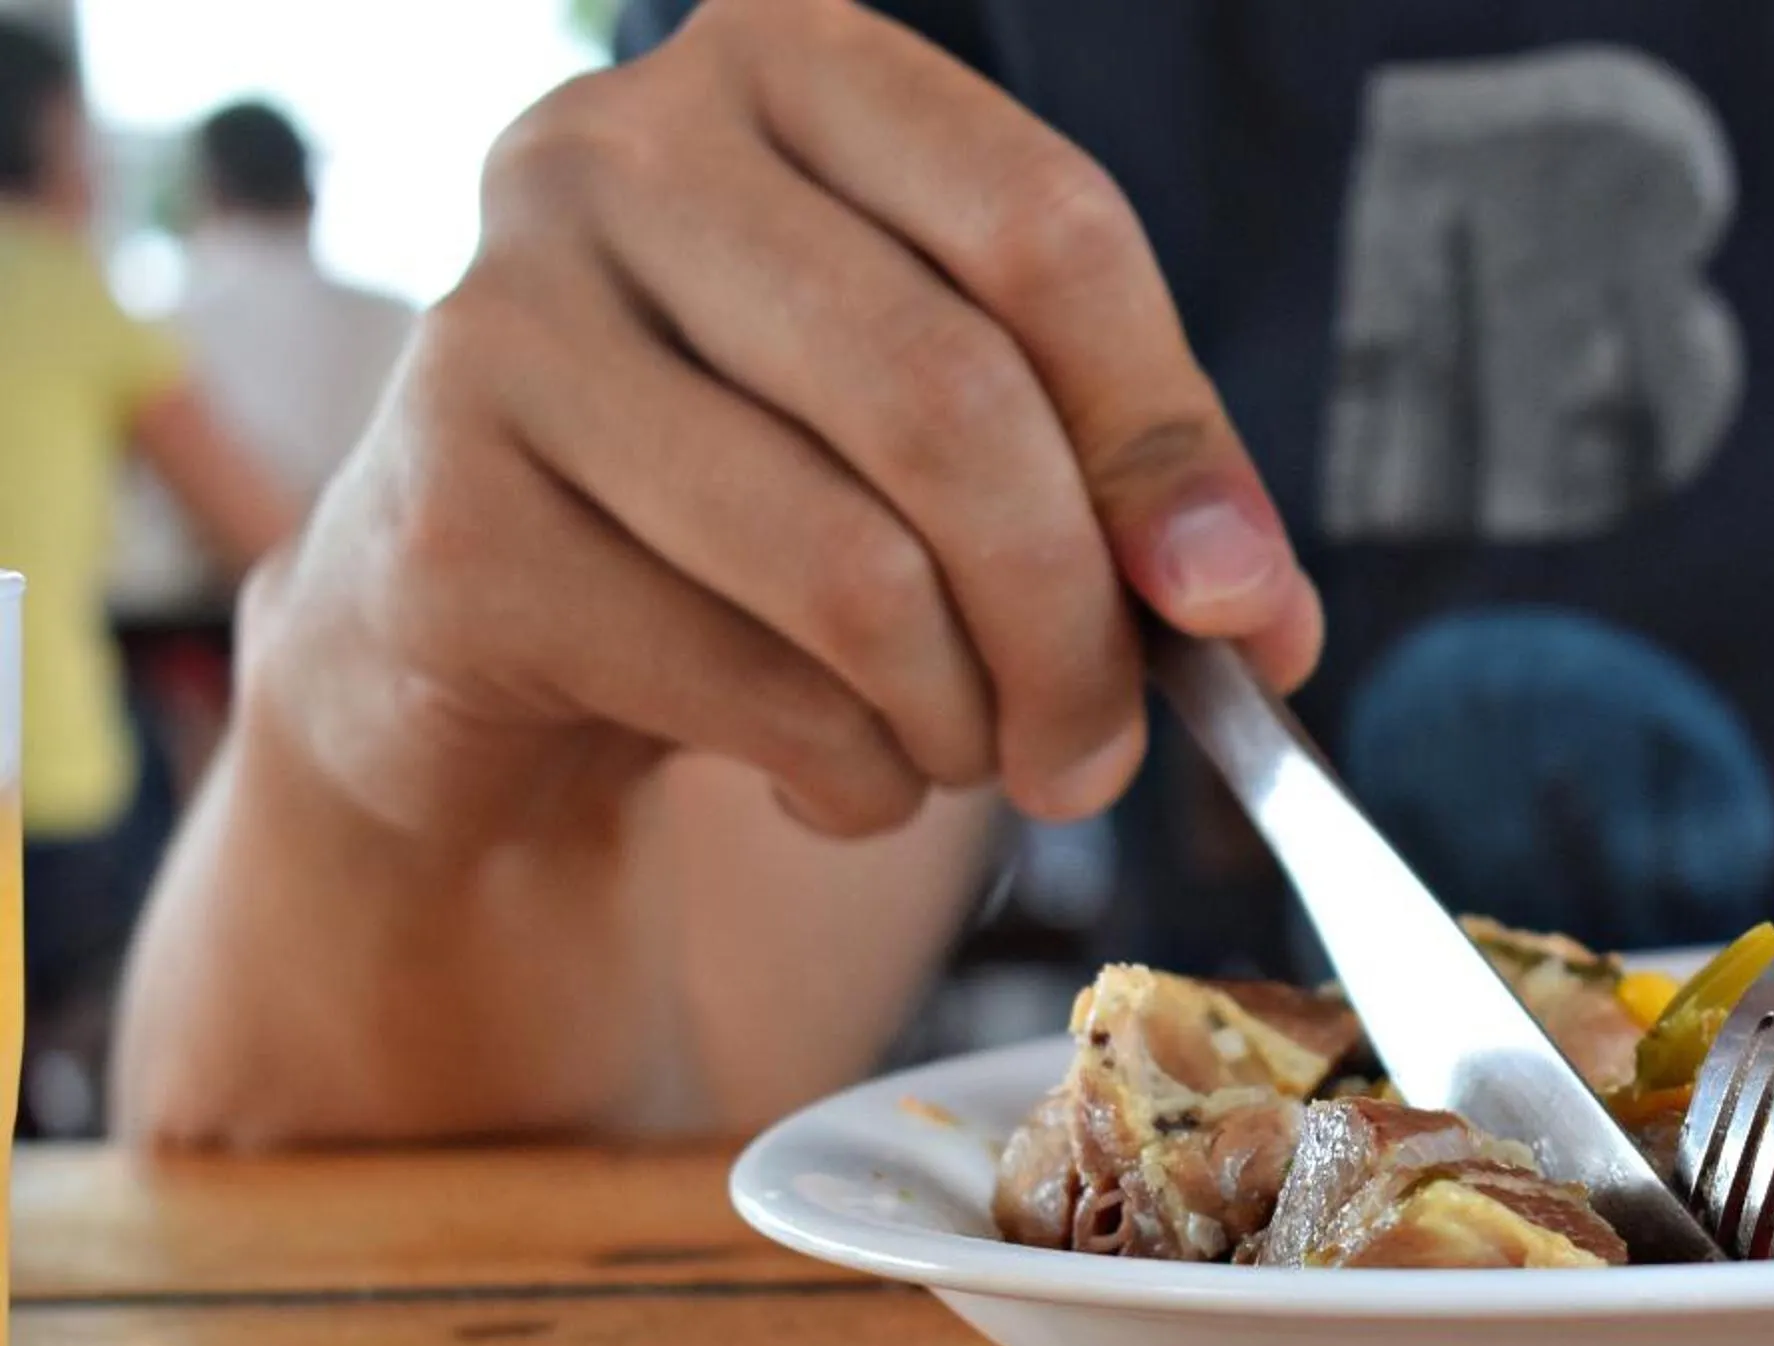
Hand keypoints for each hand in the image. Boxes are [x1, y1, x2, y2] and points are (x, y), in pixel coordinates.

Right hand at [251, 0, 1318, 846]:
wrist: (487, 623)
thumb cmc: (768, 497)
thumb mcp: (956, 441)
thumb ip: (1120, 485)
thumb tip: (1255, 608)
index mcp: (789, 66)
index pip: (1047, 229)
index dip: (1168, 443)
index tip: (1240, 608)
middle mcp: (618, 150)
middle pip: (951, 402)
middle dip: (1072, 628)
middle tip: (1105, 756)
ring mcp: (506, 324)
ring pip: (854, 571)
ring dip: (962, 722)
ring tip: (966, 755)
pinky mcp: (451, 522)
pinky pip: (747, 688)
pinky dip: (849, 779)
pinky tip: (838, 776)